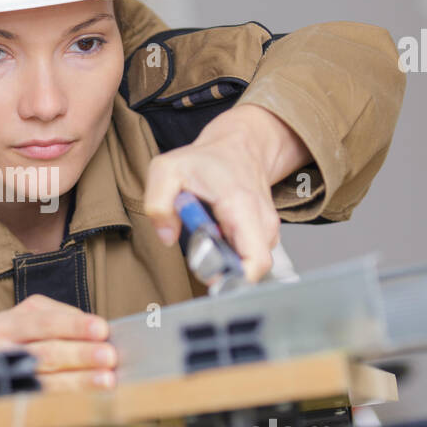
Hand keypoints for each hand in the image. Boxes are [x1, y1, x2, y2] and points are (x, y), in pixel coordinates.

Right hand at [0, 294, 115, 406]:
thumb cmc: (3, 348)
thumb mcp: (20, 324)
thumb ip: (56, 322)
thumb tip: (100, 333)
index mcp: (7, 322)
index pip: (45, 321)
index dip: (75, 325)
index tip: (102, 329)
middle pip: (46, 350)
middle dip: (81, 354)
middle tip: (110, 357)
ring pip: (43, 379)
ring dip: (78, 380)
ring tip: (105, 380)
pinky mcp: (2, 402)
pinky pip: (35, 401)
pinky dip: (63, 400)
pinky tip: (83, 399)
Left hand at [143, 104, 309, 282]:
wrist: (238, 147)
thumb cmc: (204, 160)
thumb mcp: (166, 170)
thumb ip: (158, 204)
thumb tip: (167, 237)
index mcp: (241, 205)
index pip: (255, 261)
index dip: (233, 279)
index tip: (208, 274)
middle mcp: (262, 221)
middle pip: (251, 269)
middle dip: (222, 270)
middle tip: (199, 249)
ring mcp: (268, 229)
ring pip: (249, 264)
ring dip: (224, 259)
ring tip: (206, 233)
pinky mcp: (265, 234)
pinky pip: (248, 256)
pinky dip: (230, 252)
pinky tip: (217, 234)